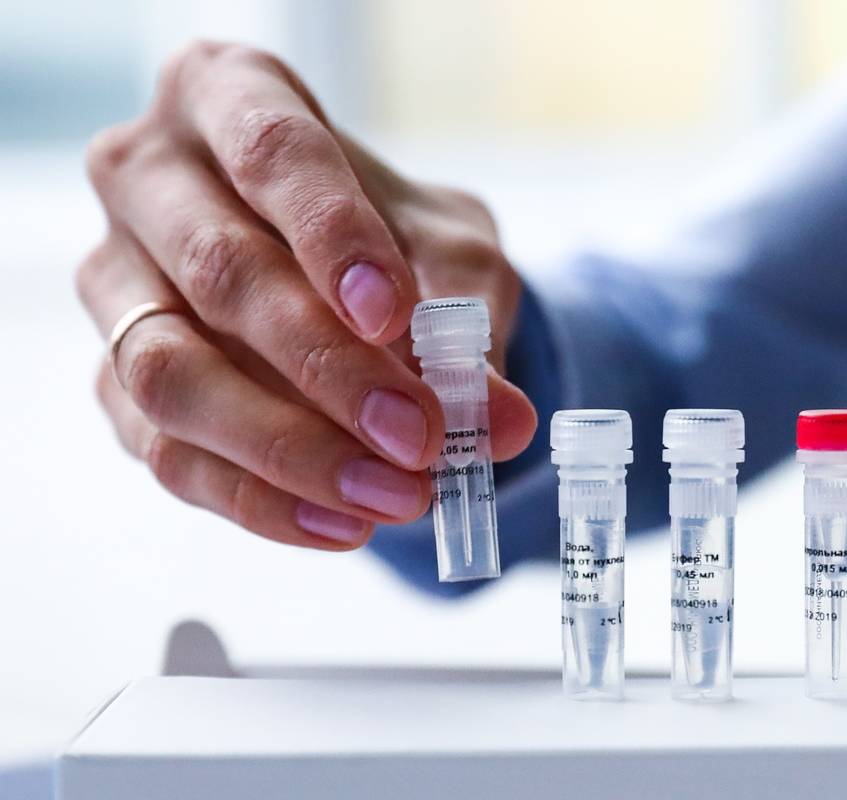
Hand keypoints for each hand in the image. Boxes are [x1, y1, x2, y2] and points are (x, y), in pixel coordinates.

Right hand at [76, 41, 536, 550]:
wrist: (347, 278)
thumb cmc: (390, 238)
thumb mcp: (449, 253)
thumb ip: (470, 320)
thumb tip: (499, 420)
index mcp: (229, 97)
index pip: (273, 155)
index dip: (333, 237)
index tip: (393, 315)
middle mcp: (151, 181)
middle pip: (221, 273)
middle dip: (329, 369)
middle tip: (422, 436)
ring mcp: (118, 285)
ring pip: (172, 375)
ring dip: (291, 450)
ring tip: (397, 495)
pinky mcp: (116, 381)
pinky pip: (169, 454)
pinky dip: (263, 501)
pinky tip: (344, 524)